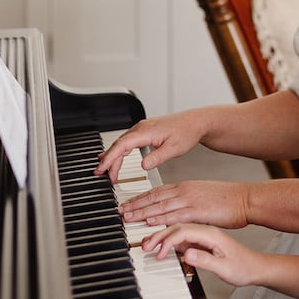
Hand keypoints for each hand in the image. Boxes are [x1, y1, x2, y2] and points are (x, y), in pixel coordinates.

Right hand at [94, 110, 209, 180]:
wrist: (196, 122)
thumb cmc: (187, 132)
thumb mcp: (174, 149)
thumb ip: (157, 157)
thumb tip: (143, 165)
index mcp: (146, 131)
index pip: (122, 145)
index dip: (110, 157)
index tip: (102, 169)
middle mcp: (141, 128)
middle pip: (119, 145)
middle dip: (108, 160)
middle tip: (101, 175)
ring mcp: (142, 128)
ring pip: (122, 143)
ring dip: (113, 156)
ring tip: (105, 171)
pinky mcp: (145, 131)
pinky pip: (127, 141)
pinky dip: (119, 151)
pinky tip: (115, 157)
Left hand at [120, 180, 250, 227]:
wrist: (245, 199)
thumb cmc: (228, 200)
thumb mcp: (204, 198)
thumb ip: (189, 203)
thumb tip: (178, 211)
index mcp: (186, 187)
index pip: (157, 191)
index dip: (140, 198)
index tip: (128, 204)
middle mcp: (185, 191)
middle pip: (154, 198)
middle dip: (136, 205)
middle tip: (121, 211)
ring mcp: (190, 200)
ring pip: (161, 206)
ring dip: (142, 212)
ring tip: (127, 217)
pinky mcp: (198, 211)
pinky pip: (175, 215)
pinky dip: (160, 218)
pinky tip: (149, 221)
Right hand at [142, 222, 261, 286]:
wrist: (257, 267)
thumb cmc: (244, 267)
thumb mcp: (226, 268)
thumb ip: (206, 261)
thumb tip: (186, 255)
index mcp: (212, 234)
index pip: (184, 231)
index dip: (169, 241)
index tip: (159, 253)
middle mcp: (206, 231)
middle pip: (177, 227)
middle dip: (158, 235)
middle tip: (144, 245)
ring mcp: (204, 235)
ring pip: (177, 230)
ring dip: (161, 235)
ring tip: (147, 243)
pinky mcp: (202, 241)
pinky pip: (182, 236)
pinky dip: (169, 240)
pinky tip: (161, 244)